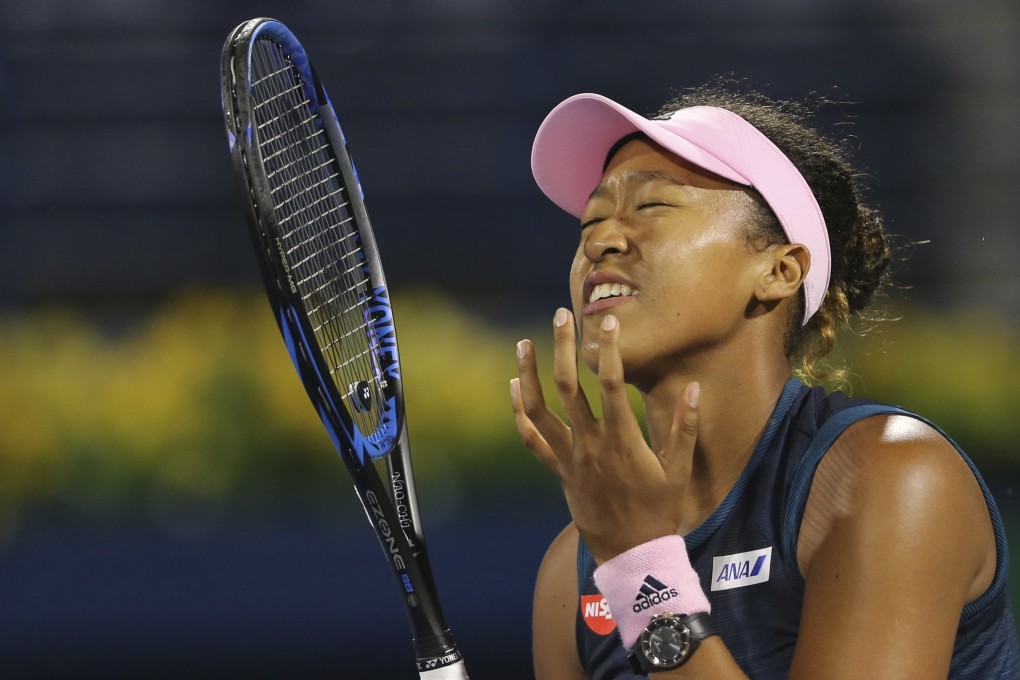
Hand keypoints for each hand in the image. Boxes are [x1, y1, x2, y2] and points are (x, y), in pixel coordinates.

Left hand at [510, 308, 700, 563]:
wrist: (630, 552)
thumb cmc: (659, 510)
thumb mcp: (678, 470)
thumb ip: (685, 427)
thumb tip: (694, 387)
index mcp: (621, 440)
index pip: (612, 384)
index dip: (609, 350)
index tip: (608, 322)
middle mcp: (590, 443)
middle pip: (569, 386)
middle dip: (563, 346)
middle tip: (561, 313)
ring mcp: (569, 457)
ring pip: (540, 409)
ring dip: (529, 374)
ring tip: (524, 343)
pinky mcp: (558, 469)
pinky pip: (532, 438)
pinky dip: (520, 412)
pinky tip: (514, 386)